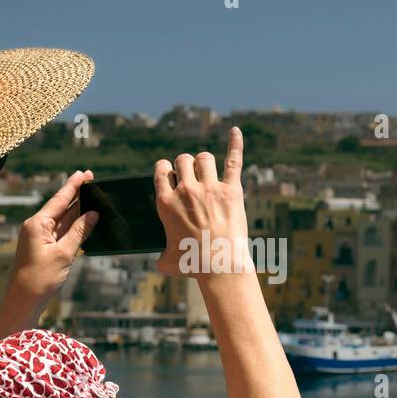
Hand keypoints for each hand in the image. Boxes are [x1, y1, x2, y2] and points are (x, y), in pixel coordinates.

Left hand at [0, 170, 96, 335]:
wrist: (22, 303)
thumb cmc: (39, 280)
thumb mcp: (64, 254)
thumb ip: (79, 232)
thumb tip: (93, 215)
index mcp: (37, 224)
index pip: (59, 200)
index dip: (73, 186)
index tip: (84, 173)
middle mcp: (37, 227)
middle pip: (61, 207)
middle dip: (77, 196)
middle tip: (93, 182)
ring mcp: (40, 238)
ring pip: (63, 220)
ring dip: (78, 212)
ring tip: (94, 199)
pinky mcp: (44, 249)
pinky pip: (61, 233)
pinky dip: (74, 227)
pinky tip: (85, 222)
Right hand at [154, 126, 248, 279]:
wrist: (220, 266)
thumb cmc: (193, 264)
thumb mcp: (168, 262)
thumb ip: (162, 257)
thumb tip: (161, 263)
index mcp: (167, 203)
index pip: (161, 170)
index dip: (166, 170)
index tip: (171, 176)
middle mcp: (186, 191)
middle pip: (182, 160)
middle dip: (185, 165)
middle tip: (191, 177)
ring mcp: (210, 188)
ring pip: (204, 157)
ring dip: (204, 161)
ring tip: (207, 170)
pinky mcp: (232, 190)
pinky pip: (233, 160)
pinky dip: (235, 144)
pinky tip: (235, 131)